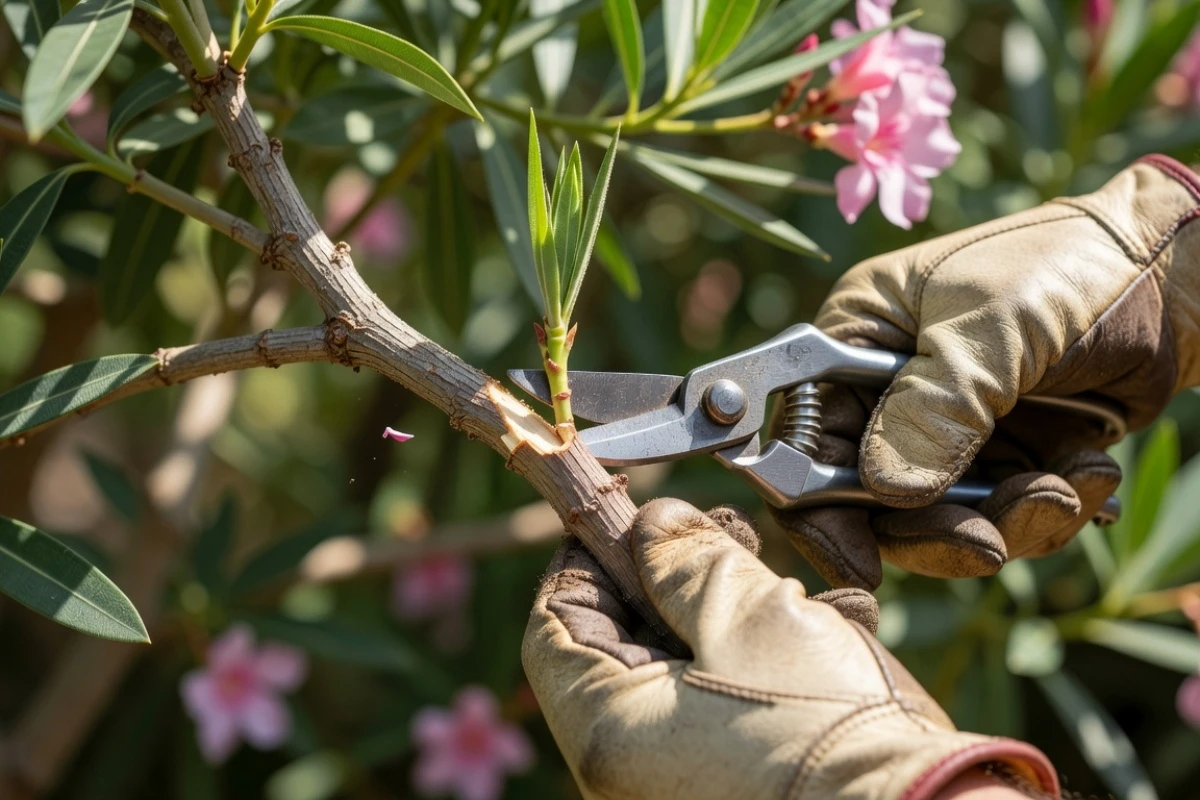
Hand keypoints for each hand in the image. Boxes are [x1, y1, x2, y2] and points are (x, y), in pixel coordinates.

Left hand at [523, 498, 1058, 799]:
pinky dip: (770, 654)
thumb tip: (651, 524)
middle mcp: (635, 761)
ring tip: (788, 577)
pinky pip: (733, 700)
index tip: (623, 508)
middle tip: (721, 528)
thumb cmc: (824, 723)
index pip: (555, 624)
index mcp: (608, 727)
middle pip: (624, 638)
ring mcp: (688, 771)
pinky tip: (831, 626)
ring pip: (687, 662)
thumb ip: (686, 559)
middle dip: (674, 572)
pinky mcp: (744, 775)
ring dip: (734, 605)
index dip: (584, 554)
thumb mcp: (749, 616)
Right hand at [774, 156, 1199, 588]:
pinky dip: (1046, 512)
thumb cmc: (1068, 268)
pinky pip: (1001, 518)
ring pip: (941, 521)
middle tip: (993, 541)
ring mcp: (947, 430)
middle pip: (871, 499)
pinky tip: (1090, 472)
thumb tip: (884, 491)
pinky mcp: (1001, 457)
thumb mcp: (994, 326)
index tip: (861, 562)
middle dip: (935, 528)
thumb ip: (935, 407)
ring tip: (1070, 486)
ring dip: (1007, 521)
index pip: (805, 439)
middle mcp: (888, 392)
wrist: (1176, 273)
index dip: (817, 504)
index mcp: (856, 340)